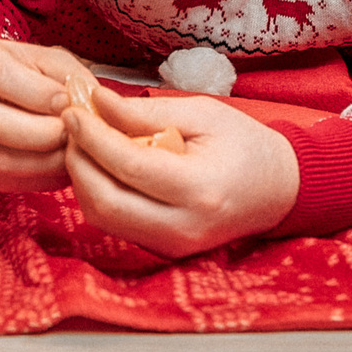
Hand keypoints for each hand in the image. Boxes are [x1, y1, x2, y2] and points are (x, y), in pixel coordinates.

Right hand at [0, 36, 93, 192]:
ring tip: (70, 152)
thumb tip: (88, 106)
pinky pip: (3, 180)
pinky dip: (38, 176)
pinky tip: (58, 165)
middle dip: (42, 133)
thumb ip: (69, 77)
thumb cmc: (22, 73)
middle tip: (73, 134)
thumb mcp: (45, 60)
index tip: (67, 102)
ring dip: (43, 161)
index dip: (38, 93)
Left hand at [61, 85, 298, 256]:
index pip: (128, 165)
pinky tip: (101, 166)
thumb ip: (145, 112)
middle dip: (77, 161)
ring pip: (103, 217)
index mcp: (200, 190)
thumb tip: (95, 102)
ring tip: (84, 143)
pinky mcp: (164, 250)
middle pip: (105, 202)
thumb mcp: (201, 114)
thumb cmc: (245, 145)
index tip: (73, 110)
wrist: (279, 189)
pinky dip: (98, 193)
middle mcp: (183, 227)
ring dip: (82, 179)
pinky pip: (115, 224)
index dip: (91, 137)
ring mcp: (173, 245)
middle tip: (71, 127)